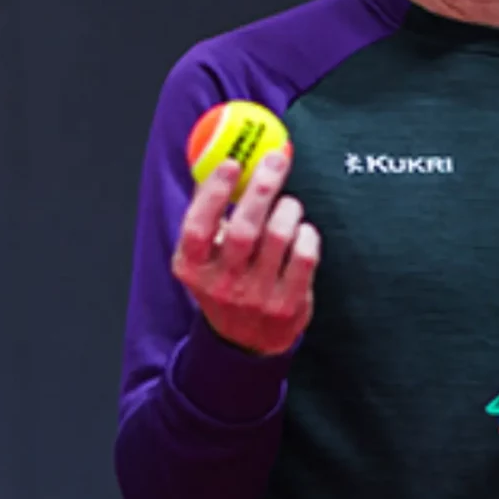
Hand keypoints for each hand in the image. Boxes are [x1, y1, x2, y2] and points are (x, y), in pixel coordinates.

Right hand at [171, 151, 320, 356]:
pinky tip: (302, 231)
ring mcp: (256, 297)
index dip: (214, 193)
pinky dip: (307, 234)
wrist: (246, 340)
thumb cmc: (227, 280)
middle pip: (243, 229)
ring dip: (288, 209)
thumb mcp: (204, 255)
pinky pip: (305, 256)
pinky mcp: (288, 305)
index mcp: (191, 268)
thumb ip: (209, 212)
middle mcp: (221, 285)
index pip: (197, 227)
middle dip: (262, 188)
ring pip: (278, 237)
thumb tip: (220, 157)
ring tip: (289, 203)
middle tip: (275, 159)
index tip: (232, 162)